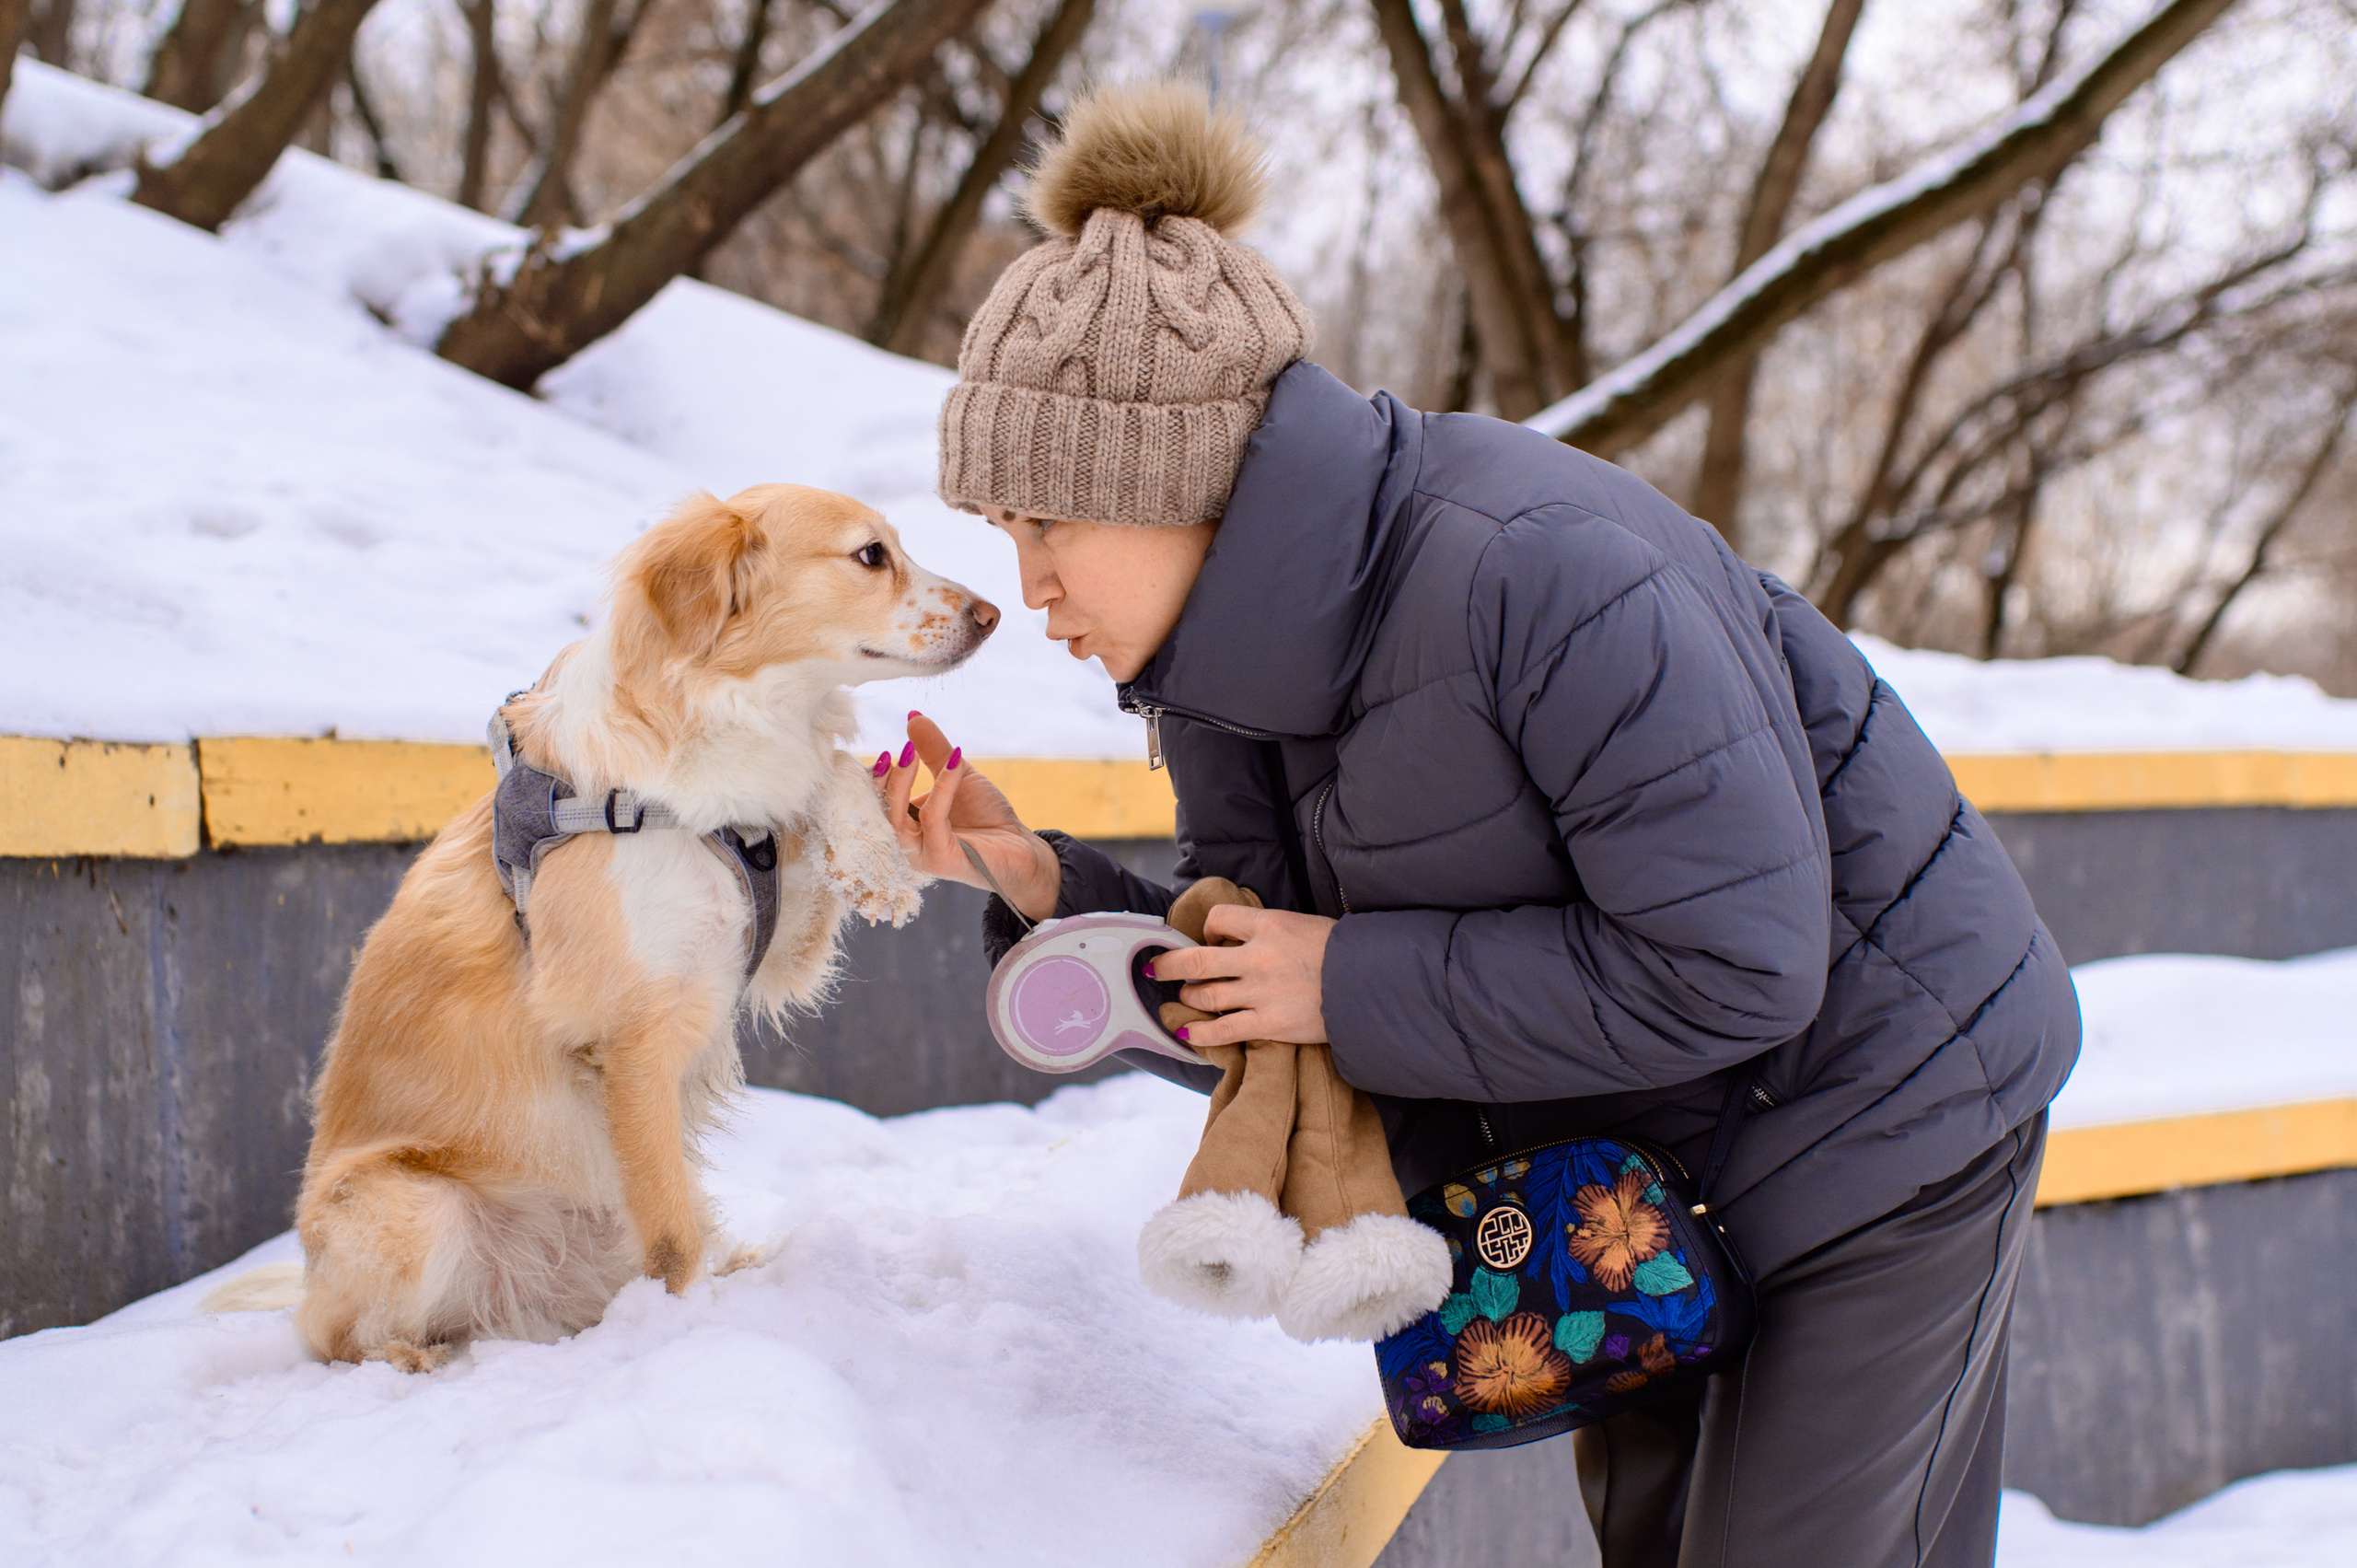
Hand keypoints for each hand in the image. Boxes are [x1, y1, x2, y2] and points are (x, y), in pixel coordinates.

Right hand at [874, 713, 1059, 921]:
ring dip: (901, 781)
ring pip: (897, 816)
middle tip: (895, 749)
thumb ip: (932, 750)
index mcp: (904, 824)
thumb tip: (913, 715)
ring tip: (910, 751)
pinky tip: (954, 764)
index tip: (886, 751)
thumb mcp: (956, 774)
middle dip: (883, 778)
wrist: (1020, 847)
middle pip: (879, 808)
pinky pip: (932, 818)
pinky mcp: (940, 858)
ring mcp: (920, 853)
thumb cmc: (986, 816)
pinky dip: (942, 788)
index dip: (876, 775)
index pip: (876, 799)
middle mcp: (905, 842)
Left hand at [1147, 904, 1335, 1047]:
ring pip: (1206, 994)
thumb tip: (1243, 940)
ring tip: (1186, 997)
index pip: (1219, 919)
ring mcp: (1261, 992)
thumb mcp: (1305, 925)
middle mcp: (1258, 957)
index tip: (1208, 939)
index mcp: (1269, 924)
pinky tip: (1186, 1031)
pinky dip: (1199, 1032)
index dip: (1208, 929)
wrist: (1373, 986)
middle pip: (1197, 960)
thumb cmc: (1343, 953)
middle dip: (1170, 964)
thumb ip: (1271, 932)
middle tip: (1157, 967)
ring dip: (1190, 996)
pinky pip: (1222, 1029)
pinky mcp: (1269, 1024)